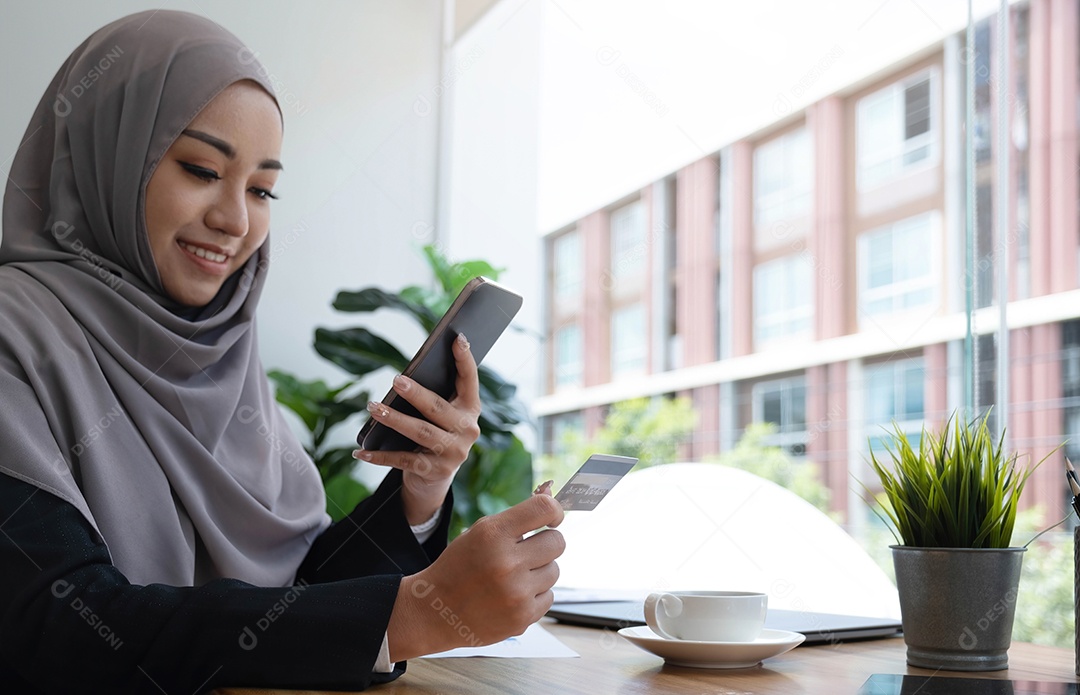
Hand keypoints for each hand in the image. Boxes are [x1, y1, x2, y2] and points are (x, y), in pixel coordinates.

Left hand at [354, 333, 480, 524]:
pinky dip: (379, 456)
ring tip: (373, 408)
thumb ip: (434, 396)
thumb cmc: (435, 433)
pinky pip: (403, 460)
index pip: (470, 380)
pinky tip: (361, 450)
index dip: (465, 360)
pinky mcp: (435, 471)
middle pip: (438, 409)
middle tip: (396, 380)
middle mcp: (467, 431)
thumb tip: (404, 377)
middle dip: (416, 394)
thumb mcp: (442, 415)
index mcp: (471, 409)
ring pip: (420, 433)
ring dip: (394, 420)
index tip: (457, 338)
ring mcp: (454, 453)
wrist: (435, 478)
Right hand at [386, 492, 565, 660]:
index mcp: (493, 535)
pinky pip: (549, 596)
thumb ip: (515, 518)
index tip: (552, 520)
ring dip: (539, 571)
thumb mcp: (479, 533)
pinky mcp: (523, 618)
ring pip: (554, 570)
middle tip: (527, 552)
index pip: (544, 509)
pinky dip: (535, 595)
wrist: (436, 612)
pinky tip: (512, 596)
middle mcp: (507, 563)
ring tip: (513, 578)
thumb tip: (551, 499)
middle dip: (545, 544)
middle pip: (557, 542)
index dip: (554, 511)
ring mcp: (516, 593)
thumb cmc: (459, 568)